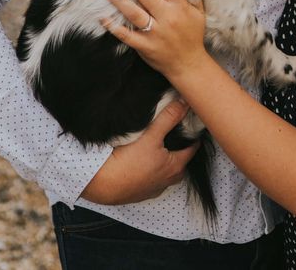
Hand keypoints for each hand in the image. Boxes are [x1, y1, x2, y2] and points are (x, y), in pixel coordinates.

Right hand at [80, 100, 199, 204]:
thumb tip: (184, 103)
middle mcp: (168, 180)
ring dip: (165, 160)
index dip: (193, 135)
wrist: (102, 185)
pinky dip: (152, 170)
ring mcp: (154, 188)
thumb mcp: (151, 135)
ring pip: (166, 171)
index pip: (192, 148)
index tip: (192, 125)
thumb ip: (169, 118)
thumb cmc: (128, 162)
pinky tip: (143, 162)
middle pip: (181, 160)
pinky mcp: (141, 192)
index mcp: (175, 166)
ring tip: (159, 146)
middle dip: (180, 147)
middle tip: (177, 133)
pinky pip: (152, 179)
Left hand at [101, 0, 207, 79]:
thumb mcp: (198, 14)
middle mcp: (167, 18)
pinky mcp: (145, 46)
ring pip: (134, 13)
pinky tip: (102, 17)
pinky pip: (126, 35)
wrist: (189, 65)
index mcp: (179, 7)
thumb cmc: (193, 36)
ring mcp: (155, 33)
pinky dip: (113, 27)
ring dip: (118, 0)